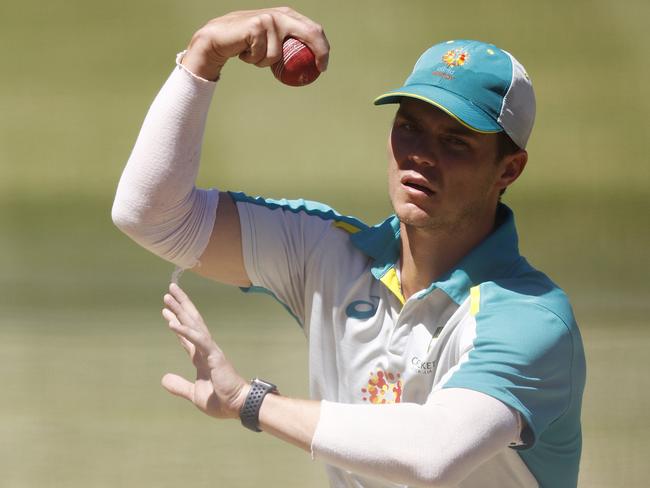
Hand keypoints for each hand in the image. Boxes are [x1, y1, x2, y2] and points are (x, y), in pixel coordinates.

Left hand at [161, 283, 248, 418]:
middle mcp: (206, 349)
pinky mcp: (214, 355)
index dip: (176, 323)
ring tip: (168, 296)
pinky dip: (184, 331)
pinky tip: (172, 322)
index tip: (166, 311)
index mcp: (201, 358)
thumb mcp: (194, 394)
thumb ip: (179, 385)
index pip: (186, 336)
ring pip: (193, 324)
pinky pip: (197, 340)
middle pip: (190, 322)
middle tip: (168, 292)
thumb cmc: (221, 401)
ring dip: (180, 309)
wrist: (237, 406)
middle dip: (179, 306)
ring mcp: (210, 350)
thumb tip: (163, 379)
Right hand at [181, 7, 329, 79]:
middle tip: (320, 69)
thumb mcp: (271, 43)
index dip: (323, 48)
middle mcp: (282, 14)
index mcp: (288, 16)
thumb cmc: (247, 44)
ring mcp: (270, 19)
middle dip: (320, 51)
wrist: (219, 38)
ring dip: (265, 63)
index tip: (322, 67)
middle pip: (310, 32)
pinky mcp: (257, 26)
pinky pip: (264, 56)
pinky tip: (245, 51)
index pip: (313, 29)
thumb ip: (287, 46)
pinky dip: (254, 60)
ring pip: (279, 55)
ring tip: (253, 54)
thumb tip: (308, 66)